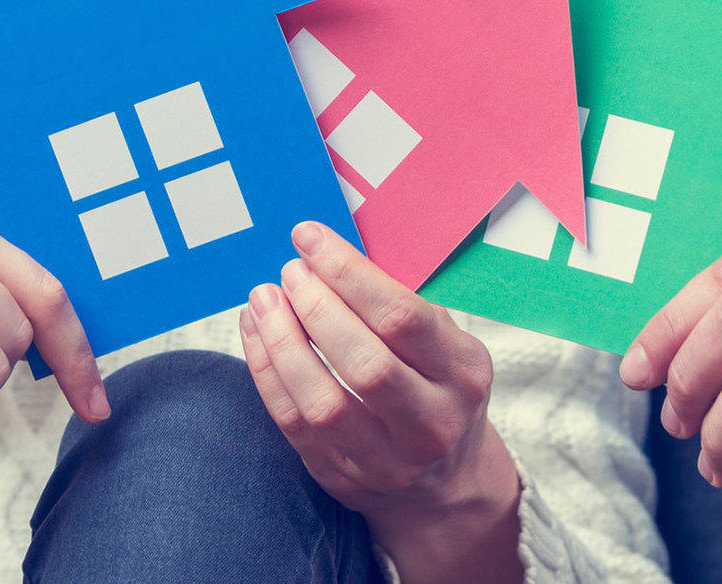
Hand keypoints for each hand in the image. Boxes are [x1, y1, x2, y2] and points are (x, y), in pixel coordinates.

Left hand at [241, 221, 522, 583]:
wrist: (446, 482)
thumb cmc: (437, 385)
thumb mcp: (446, 342)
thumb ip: (401, 302)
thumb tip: (334, 251)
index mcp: (463, 373)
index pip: (402, 317)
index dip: (349, 273)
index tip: (310, 239)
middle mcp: (432, 422)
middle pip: (365, 364)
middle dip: (316, 307)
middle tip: (289, 271)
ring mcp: (388, 461)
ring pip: (323, 402)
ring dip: (283, 342)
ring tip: (263, 299)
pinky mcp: (344, 479)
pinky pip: (294, 425)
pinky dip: (268, 373)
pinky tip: (257, 334)